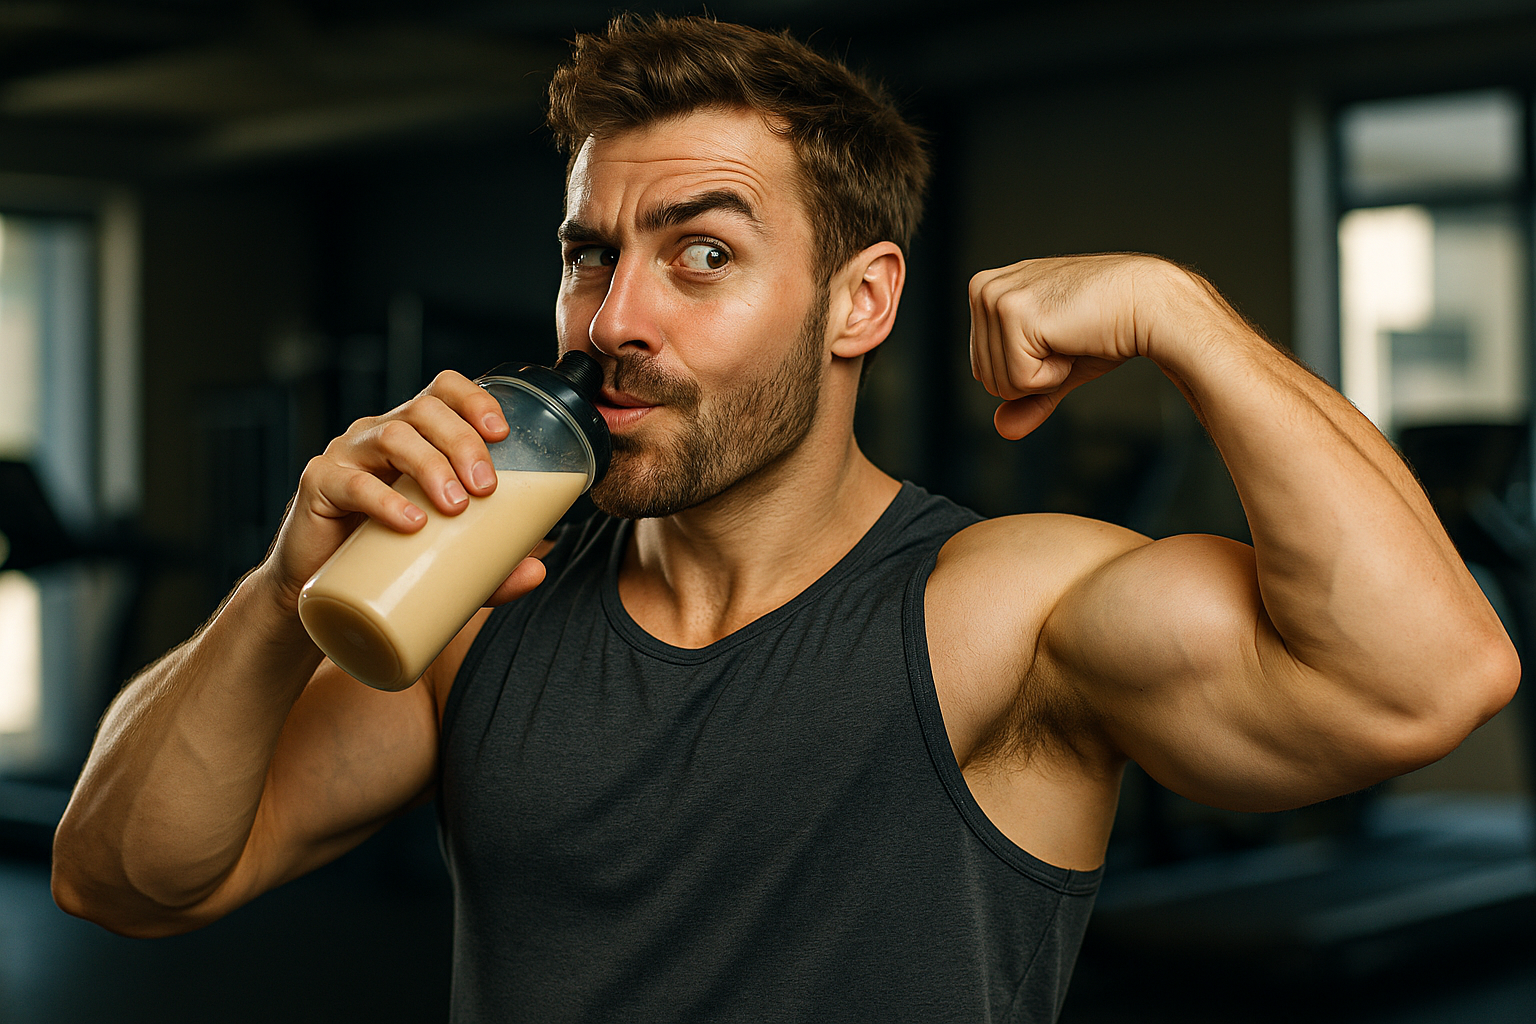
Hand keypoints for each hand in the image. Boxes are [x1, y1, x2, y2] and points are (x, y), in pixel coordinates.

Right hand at [259, 371, 530, 610]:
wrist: (325, 596)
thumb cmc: (389, 560)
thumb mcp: (447, 559)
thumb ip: (490, 565)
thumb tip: (537, 570)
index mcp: (416, 437)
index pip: (443, 392)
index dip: (474, 400)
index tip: (503, 433)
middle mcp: (380, 434)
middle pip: (424, 411)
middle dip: (463, 442)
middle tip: (486, 487)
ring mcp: (347, 455)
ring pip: (392, 435)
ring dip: (431, 465)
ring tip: (455, 506)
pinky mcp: (320, 486)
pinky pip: (351, 482)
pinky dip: (384, 500)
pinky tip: (410, 522)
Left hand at [969, 253, 1197, 438]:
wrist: (1149, 305)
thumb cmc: (1108, 327)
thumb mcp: (1057, 366)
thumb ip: (1026, 396)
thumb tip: (1002, 429)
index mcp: (988, 290)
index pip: (982, 368)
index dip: (1027, 371)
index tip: (1059, 340)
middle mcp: (983, 289)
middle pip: (986, 379)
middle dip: (1034, 376)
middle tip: (1068, 340)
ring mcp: (995, 298)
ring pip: (999, 384)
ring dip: (1045, 375)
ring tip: (1070, 338)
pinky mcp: (1012, 314)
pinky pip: (1018, 381)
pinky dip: (1052, 375)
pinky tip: (1072, 341)